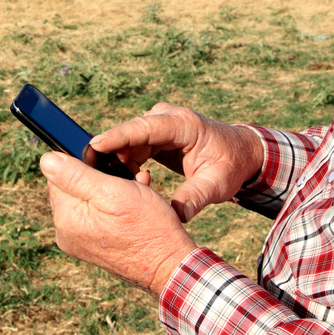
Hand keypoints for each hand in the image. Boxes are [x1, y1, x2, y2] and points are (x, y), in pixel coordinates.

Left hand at [42, 152, 196, 298]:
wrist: (170, 266)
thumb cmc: (148, 228)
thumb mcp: (113, 192)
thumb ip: (76, 175)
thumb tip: (46, 159)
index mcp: (66, 219)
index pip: (58, 175)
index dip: (83, 163)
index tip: (109, 165)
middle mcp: (66, 233)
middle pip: (73, 187)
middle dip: (100, 177)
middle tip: (128, 180)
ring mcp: (80, 242)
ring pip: (89, 199)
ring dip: (111, 189)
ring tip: (136, 191)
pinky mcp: (94, 247)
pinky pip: (97, 215)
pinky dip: (114, 205)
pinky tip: (134, 205)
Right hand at [90, 104, 263, 222]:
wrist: (240, 153)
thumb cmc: (231, 166)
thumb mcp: (217, 184)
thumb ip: (195, 197)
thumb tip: (176, 217)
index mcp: (183, 124)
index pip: (143, 127)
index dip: (117, 136)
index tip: (94, 146)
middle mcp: (168, 118)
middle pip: (130, 133)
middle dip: (110, 153)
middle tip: (93, 176)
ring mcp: (160, 123)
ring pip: (128, 140)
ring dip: (118, 161)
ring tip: (114, 186)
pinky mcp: (155, 133)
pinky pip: (133, 146)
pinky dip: (126, 162)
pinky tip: (126, 182)